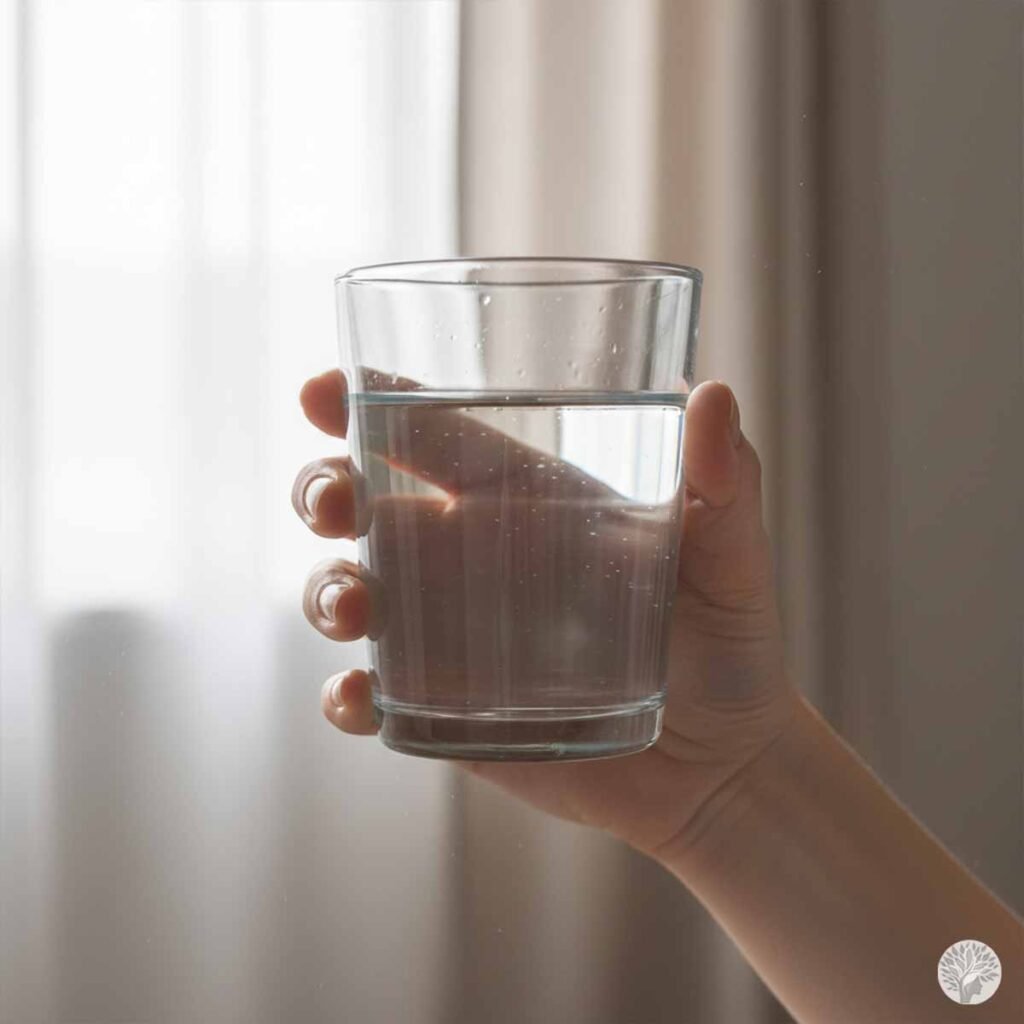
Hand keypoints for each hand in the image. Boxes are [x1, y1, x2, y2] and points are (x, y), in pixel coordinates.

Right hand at [294, 370, 798, 858]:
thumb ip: (725, 482)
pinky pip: (372, 699)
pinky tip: (358, 700)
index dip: (369, 403)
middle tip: (333, 503)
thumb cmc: (729, 643)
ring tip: (355, 609)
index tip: (320, 391)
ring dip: (327, 592)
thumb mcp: (732, 557)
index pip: (432, 434)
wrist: (721, 763)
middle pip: (364, 505)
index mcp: (525, 500)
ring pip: (353, 594)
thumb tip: (714, 392)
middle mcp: (472, 558)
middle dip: (324, 489)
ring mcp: (451, 635)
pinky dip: (346, 698)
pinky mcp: (445, 710)